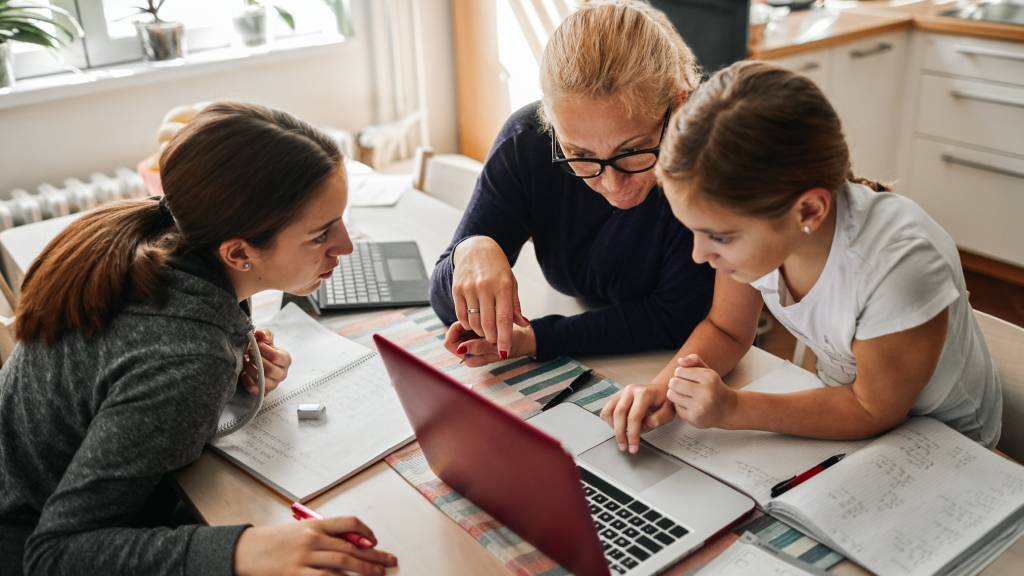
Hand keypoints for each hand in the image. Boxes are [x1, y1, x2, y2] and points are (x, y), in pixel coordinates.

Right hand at [234, 516, 397, 575]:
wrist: (244, 551)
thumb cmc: (272, 542)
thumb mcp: (299, 530)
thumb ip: (323, 535)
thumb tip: (352, 543)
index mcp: (314, 524)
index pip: (348, 523)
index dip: (366, 533)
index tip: (375, 542)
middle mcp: (312, 539)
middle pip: (351, 547)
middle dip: (374, 557)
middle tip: (389, 562)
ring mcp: (304, 558)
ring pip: (343, 564)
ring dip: (364, 570)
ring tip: (378, 575)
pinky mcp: (296, 575)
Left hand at [241, 328, 291, 395]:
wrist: (258, 361)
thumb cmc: (263, 350)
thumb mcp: (265, 338)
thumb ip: (265, 334)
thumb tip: (260, 334)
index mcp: (285, 360)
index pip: (278, 357)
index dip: (265, 350)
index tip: (256, 345)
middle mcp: (281, 373)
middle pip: (271, 370)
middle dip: (257, 360)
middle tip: (248, 353)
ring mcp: (273, 384)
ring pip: (263, 381)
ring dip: (251, 370)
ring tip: (245, 362)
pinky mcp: (263, 391)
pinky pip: (255, 390)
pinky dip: (247, 382)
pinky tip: (244, 373)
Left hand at [444, 322, 535, 366]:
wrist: (525, 340)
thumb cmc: (513, 344)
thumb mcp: (497, 346)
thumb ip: (478, 347)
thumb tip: (460, 348)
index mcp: (471, 359)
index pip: (450, 344)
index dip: (455, 331)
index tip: (466, 323)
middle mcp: (468, 353)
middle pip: (452, 337)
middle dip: (461, 326)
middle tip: (475, 318)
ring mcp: (471, 345)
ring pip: (459, 330)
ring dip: (468, 322)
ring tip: (482, 317)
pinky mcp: (476, 337)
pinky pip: (467, 326)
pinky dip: (472, 320)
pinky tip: (483, 316)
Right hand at [451, 236, 528, 358]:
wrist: (477, 248)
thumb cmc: (497, 268)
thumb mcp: (511, 283)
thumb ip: (515, 306)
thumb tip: (523, 324)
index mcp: (503, 285)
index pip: (504, 318)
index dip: (504, 338)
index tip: (504, 352)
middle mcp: (485, 286)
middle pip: (487, 324)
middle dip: (492, 338)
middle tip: (495, 341)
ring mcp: (469, 287)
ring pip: (473, 322)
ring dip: (480, 332)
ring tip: (485, 331)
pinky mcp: (456, 289)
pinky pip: (461, 315)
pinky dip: (468, 324)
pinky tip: (474, 323)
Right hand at [600, 383, 675, 453]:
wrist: (659, 390)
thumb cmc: (663, 402)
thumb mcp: (669, 411)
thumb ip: (660, 418)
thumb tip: (648, 424)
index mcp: (644, 393)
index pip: (634, 416)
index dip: (632, 435)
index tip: (633, 447)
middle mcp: (630, 391)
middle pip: (619, 414)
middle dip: (620, 434)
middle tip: (624, 447)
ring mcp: (621, 392)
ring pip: (609, 411)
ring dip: (613, 428)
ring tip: (622, 436)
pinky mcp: (616, 396)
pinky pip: (606, 410)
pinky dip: (609, 421)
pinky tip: (619, 426)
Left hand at [666, 354, 736, 428]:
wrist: (728, 410)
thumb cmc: (714, 388)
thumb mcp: (708, 371)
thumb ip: (694, 360)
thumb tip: (680, 360)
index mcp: (709, 377)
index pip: (679, 371)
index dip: (681, 373)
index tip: (688, 377)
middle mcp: (706, 392)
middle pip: (674, 383)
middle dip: (675, 383)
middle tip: (683, 386)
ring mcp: (700, 407)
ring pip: (672, 395)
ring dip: (675, 394)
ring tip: (685, 395)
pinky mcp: (694, 418)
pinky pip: (676, 408)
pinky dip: (680, 406)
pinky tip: (690, 405)